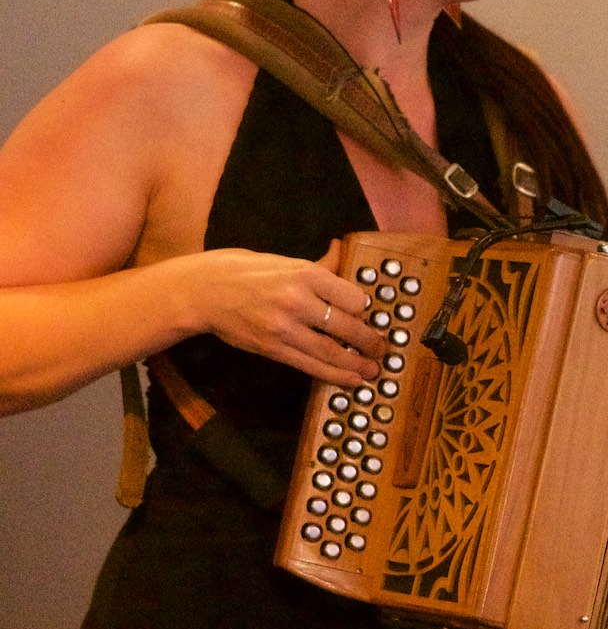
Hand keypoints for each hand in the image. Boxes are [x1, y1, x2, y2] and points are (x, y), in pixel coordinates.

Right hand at [185, 239, 385, 385]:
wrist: (204, 291)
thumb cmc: (245, 271)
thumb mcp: (284, 261)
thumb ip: (319, 264)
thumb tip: (341, 249)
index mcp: (305, 273)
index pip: (354, 297)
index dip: (364, 308)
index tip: (365, 314)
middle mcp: (298, 300)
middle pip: (348, 327)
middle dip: (370, 341)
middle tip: (381, 348)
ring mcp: (285, 328)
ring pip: (332, 352)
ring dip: (357, 365)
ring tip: (372, 371)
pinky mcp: (274, 349)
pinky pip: (311, 366)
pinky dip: (334, 375)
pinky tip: (350, 380)